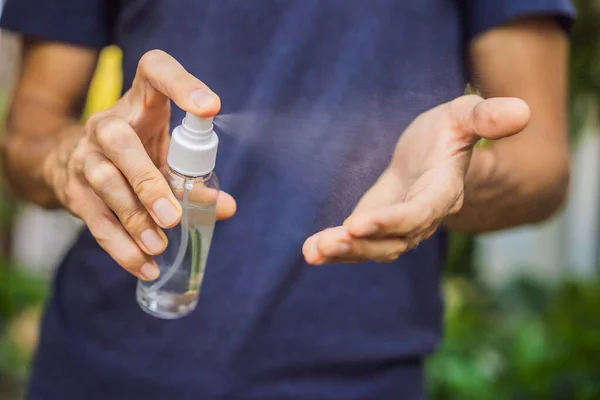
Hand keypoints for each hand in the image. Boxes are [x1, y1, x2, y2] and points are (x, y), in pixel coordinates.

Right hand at [44, 50, 236, 279]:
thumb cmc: (135, 151)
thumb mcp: (164, 152)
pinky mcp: (73, 189)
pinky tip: (145, 265)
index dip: (182, 83)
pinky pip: (96, 219)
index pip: (155, 71)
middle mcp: (107, 125)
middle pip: (119, 142)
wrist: (66, 159)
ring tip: (160, 246)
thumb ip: (195, 177)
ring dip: (134, 219)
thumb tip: (226, 206)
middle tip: (175, 216)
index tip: (210, 107)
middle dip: (148, 181)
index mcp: (139, 103)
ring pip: (104, 184)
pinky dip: (121, 247)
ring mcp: (84, 156)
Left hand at [302, 95, 529, 264]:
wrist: (435, 151)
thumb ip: (487, 117)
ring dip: (346, 252)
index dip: (392, 221)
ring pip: (376, 248)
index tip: (358, 224)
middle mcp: (423, 215)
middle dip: (363, 244)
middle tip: (330, 242)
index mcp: (443, 190)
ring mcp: (401, 225)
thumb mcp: (465, 115)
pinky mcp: (379, 225)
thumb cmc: (450, 130)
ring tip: (313, 251)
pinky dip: (337, 250)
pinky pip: (361, 244)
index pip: (420, 212)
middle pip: (396, 240)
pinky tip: (311, 252)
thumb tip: (523, 112)